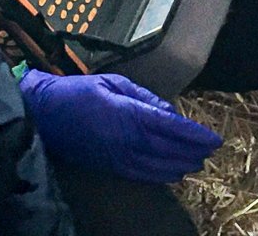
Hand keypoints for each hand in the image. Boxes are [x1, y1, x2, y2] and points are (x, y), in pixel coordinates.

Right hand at [19, 70, 221, 182]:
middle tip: (212, 149)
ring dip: (182, 163)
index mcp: (128, 114)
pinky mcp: (111, 167)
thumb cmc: (77, 92)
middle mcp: (127, 140)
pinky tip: (173, 172)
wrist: (44, 116)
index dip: (194, 133)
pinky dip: (162, 175)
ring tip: (199, 160)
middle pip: (169, 149)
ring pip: (159, 166)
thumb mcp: (113, 82)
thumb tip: (170, 112)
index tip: (213, 137)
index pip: (171, 127)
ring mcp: (119, 157)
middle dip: (193, 150)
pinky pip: (143, 175)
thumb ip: (144, 97)